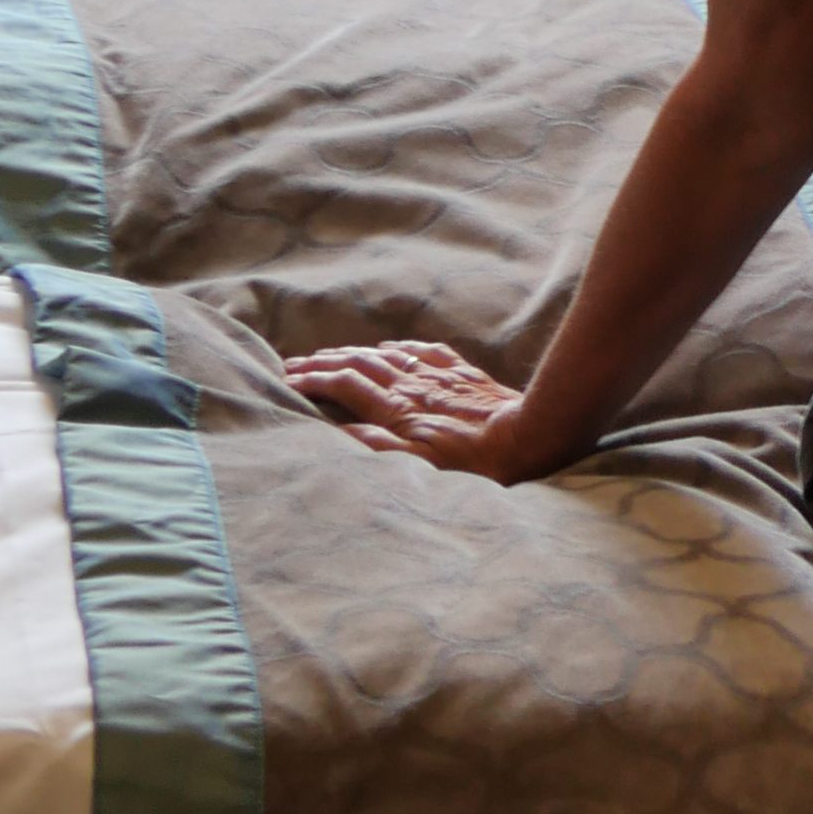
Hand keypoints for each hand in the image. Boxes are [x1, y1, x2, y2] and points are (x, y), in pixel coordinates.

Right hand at [286, 336, 542, 476]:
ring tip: (330, 355)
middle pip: (358, 364)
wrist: (526, 436)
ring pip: (385, 355)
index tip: (286, 380)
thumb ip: (377, 445)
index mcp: (397, 408)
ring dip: (352, 353)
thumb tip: (339, 429)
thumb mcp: (420, 464)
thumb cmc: (474, 461)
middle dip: (322, 362)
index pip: (344, 385)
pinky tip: (389, 349)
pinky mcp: (461, 372)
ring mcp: (437, 375)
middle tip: (294, 364)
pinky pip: (422, 351)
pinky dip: (397, 349)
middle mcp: (412, 384)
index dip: (312, 380)